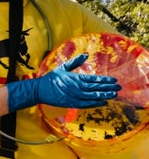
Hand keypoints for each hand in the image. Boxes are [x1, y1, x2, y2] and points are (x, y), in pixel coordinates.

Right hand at [6, 54, 120, 110]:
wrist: (40, 90)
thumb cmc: (51, 78)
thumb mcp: (63, 67)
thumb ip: (75, 62)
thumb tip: (85, 55)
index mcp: (76, 78)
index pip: (94, 79)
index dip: (105, 80)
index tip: (114, 80)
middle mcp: (77, 87)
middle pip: (96, 87)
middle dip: (108, 87)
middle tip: (119, 87)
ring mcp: (75, 96)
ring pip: (93, 96)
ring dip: (104, 95)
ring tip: (114, 95)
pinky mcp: (72, 103)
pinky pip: (86, 104)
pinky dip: (95, 103)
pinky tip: (103, 102)